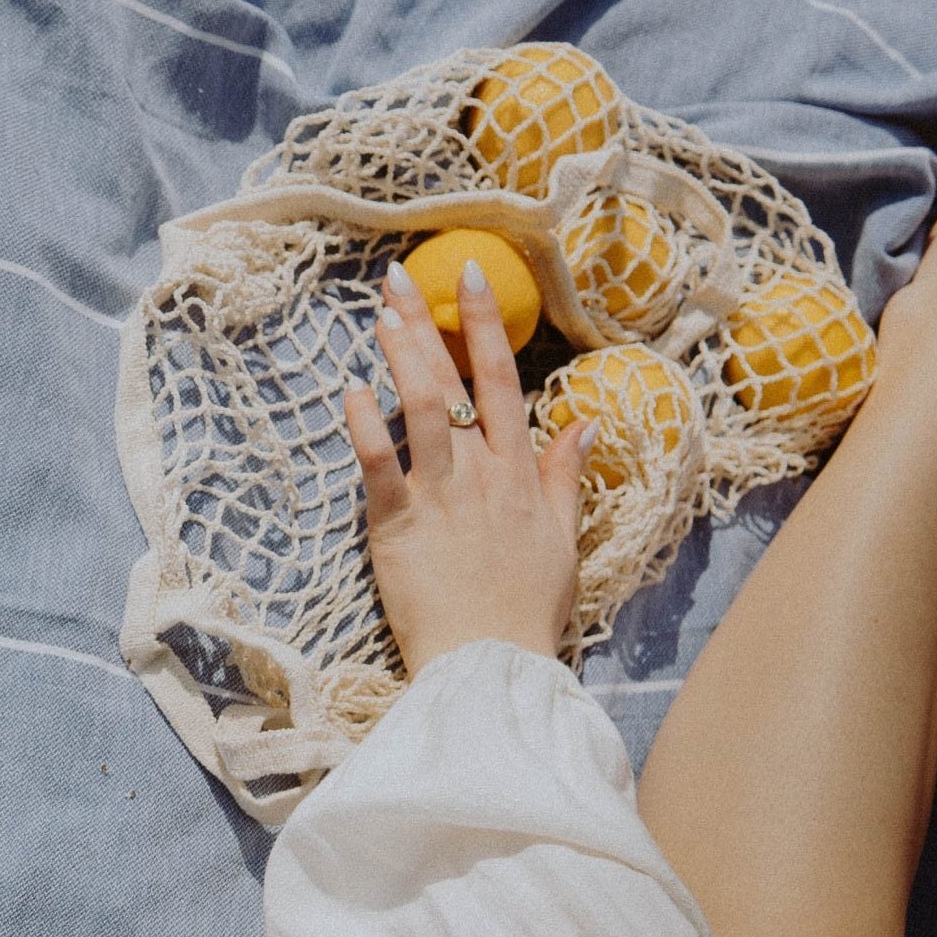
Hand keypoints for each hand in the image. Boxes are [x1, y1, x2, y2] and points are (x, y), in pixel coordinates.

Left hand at [344, 258, 593, 671]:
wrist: (493, 660)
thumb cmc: (526, 608)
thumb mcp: (563, 538)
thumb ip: (566, 477)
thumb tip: (585, 424)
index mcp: (520, 472)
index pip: (502, 380)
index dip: (484, 324)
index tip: (469, 276)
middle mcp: (482, 472)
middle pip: (453, 382)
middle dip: (425, 323)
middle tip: (396, 278)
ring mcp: (440, 494)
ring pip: (421, 408)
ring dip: (398, 356)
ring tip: (377, 314)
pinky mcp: (398, 524)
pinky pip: (379, 464)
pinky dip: (364, 425)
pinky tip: (351, 391)